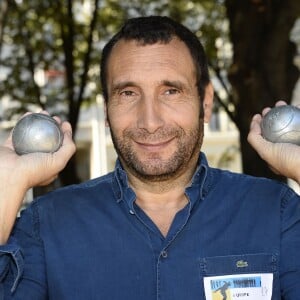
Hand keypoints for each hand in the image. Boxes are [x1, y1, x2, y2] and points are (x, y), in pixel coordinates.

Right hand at [0, 113, 75, 243]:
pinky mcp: (10, 148)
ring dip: (39, 121)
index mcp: (49, 166)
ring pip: (32, 134)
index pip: (60, 147)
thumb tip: (68, 133)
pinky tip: (29, 114)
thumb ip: (68, 148)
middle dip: (52, 126)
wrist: (6, 176)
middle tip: (54, 117)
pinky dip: (23, 122)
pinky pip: (17, 132)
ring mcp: (23, 154)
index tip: (64, 123)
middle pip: (47, 139)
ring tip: (43, 112)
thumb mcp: (59, 162)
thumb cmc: (34, 171)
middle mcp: (37, 160)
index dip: (64, 134)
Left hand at [247, 101, 299, 183]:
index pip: (264, 138)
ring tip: (281, 103)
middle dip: (272, 116)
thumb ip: (256, 140)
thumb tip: (253, 126)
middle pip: (277, 129)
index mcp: (276, 155)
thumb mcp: (266, 152)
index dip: (259, 125)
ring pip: (291, 123)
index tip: (259, 115)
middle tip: (269, 108)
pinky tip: (297, 105)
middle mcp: (288, 149)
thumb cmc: (289, 160)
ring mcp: (298, 142)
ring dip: (286, 111)